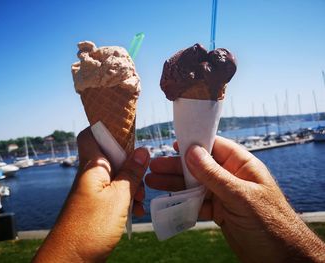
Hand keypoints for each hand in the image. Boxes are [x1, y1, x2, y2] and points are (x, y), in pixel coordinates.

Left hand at [33, 128, 149, 261]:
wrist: (70, 261)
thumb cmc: (91, 228)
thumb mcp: (119, 198)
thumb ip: (132, 173)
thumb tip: (143, 151)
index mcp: (92, 166)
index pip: (91, 135)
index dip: (107, 129)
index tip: (128, 133)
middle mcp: (90, 175)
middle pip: (112, 157)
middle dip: (131, 166)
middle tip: (141, 181)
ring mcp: (92, 190)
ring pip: (116, 176)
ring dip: (132, 186)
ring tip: (139, 202)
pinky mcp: (96, 205)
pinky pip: (114, 194)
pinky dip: (126, 199)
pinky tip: (135, 211)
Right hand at [146, 136, 324, 261]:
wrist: (280, 258)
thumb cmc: (270, 223)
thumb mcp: (241, 196)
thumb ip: (215, 175)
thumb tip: (192, 151)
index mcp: (242, 165)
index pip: (216, 146)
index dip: (195, 143)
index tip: (174, 143)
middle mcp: (231, 177)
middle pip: (199, 166)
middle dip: (177, 166)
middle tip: (154, 165)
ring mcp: (224, 194)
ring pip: (195, 184)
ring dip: (175, 183)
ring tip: (153, 180)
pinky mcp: (218, 211)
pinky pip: (196, 203)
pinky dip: (182, 202)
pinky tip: (167, 200)